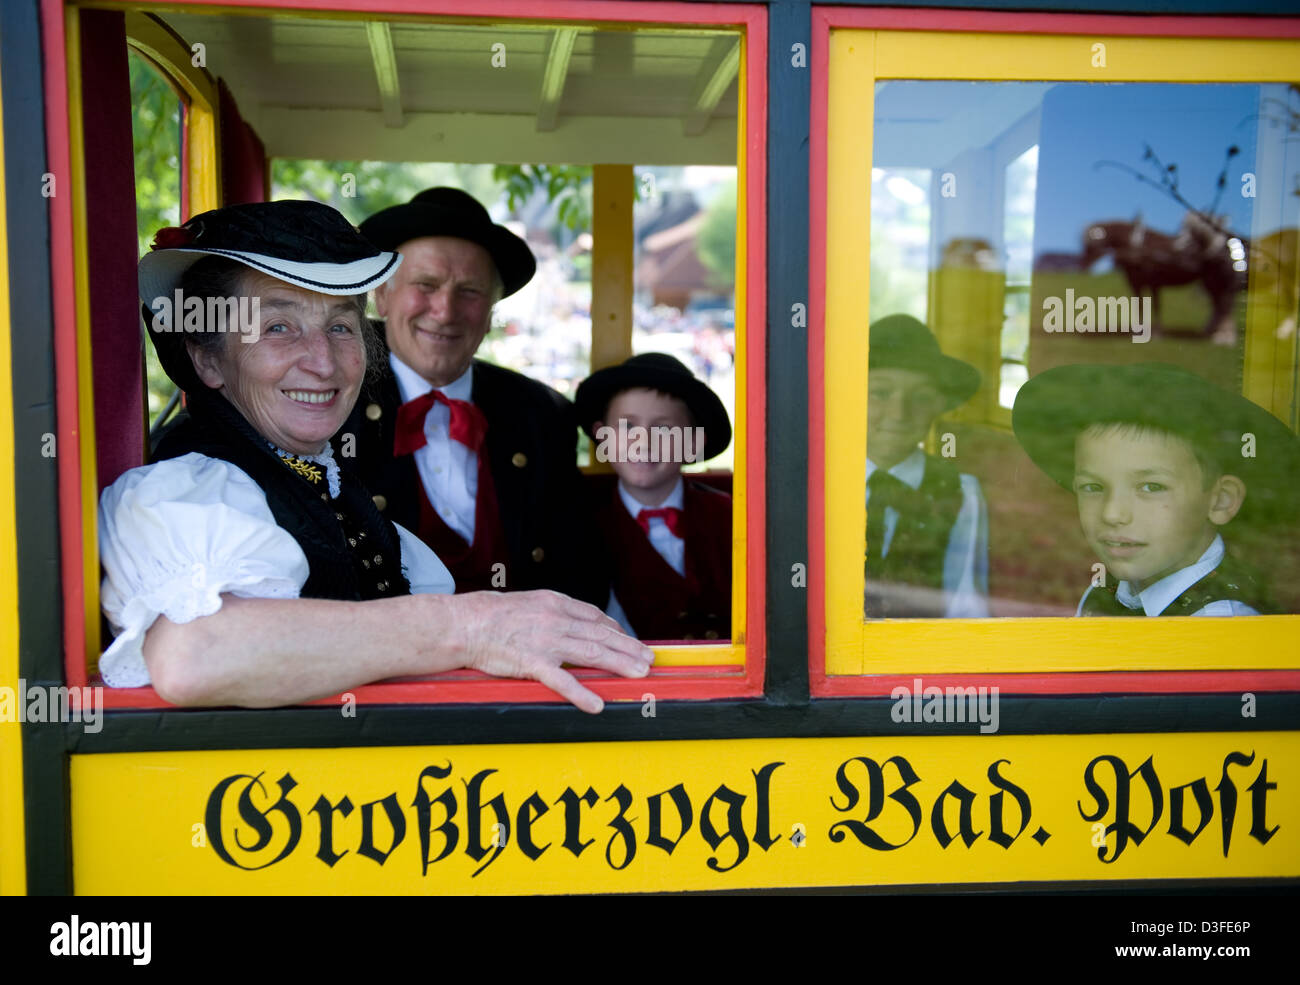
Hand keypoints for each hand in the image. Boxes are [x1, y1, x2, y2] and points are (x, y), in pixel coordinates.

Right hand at [452, 590, 654, 712]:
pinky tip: (597, 704)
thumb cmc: (491, 615)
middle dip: (629, 648)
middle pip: (601, 635)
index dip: (616, 631)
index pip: (595, 617)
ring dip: (620, 664)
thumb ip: (552, 613)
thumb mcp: (528, 603)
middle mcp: (556, 619)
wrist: (463, 623)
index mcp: (555, 603)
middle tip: (649, 659)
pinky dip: (582, 693)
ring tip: (640, 674)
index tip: (629, 641)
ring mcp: (545, 641)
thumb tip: (573, 623)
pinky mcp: (532, 662)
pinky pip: (562, 680)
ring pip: (592, 653)